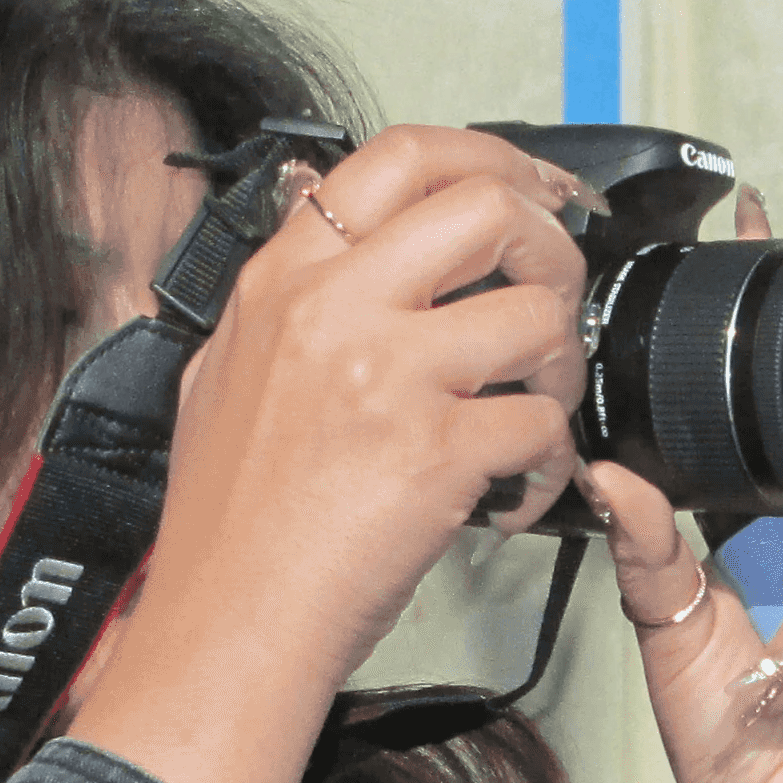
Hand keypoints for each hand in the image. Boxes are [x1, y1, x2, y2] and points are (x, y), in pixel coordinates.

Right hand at [69, 127, 589, 782]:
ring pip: (537, 313)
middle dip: (549, 244)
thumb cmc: (225, 521)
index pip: (401, 155)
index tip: (534, 188)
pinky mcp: (435, 452)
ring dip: (560, 364)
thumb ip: (280, 285)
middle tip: (554, 292)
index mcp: (283, 280)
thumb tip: (308, 201)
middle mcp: (332, 309)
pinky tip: (516, 489)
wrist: (224, 627)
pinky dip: (551, 462)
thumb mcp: (221, 367)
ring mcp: (385, 376)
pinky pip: (543, 424)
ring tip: (532, 406)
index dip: (492, 158)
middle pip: (486, 206)